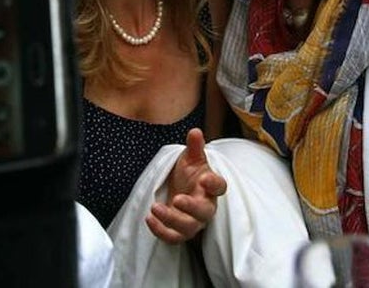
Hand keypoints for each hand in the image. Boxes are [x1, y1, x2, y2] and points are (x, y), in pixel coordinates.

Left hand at [146, 128, 227, 243]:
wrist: (179, 189)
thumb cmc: (189, 174)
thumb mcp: (191, 158)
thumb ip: (194, 146)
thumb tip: (195, 131)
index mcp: (210, 187)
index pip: (219, 187)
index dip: (214, 184)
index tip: (204, 178)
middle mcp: (205, 207)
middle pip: (204, 212)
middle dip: (191, 208)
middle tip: (177, 198)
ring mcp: (193, 221)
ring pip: (188, 228)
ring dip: (171, 220)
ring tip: (154, 208)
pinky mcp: (179, 231)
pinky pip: (173, 238)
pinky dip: (161, 231)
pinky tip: (149, 219)